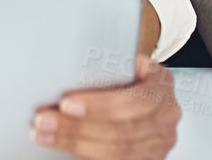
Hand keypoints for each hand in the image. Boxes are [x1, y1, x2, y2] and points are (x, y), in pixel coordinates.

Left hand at [34, 56, 179, 159]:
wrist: (146, 93)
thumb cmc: (128, 74)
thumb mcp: (123, 62)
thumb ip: (105, 66)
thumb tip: (65, 67)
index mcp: (161, 84)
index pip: (133, 100)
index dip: (99, 106)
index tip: (66, 104)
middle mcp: (166, 116)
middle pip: (121, 130)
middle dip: (76, 127)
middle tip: (44, 121)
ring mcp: (160, 142)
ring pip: (117, 152)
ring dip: (75, 144)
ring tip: (46, 134)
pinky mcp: (149, 159)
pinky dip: (86, 156)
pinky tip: (65, 146)